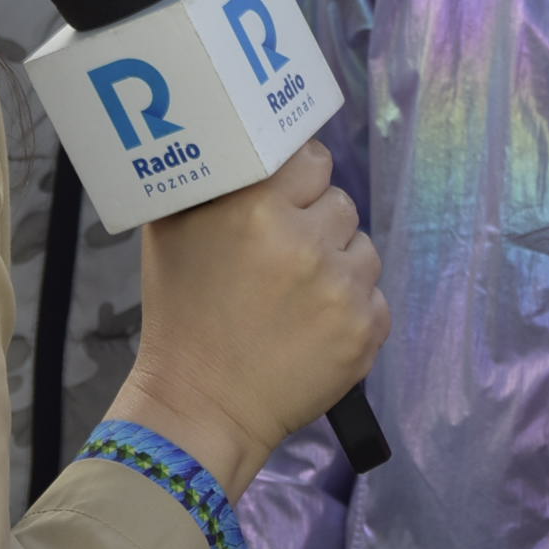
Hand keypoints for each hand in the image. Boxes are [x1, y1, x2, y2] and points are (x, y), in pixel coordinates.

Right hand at [111, 143, 387, 496]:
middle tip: (283, 258)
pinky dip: (352, 309)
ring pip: (363, 248)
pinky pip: (376, 297)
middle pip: (340, 202)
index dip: (299, 180)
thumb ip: (210, 180)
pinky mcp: (366, 330)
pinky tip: (314, 326)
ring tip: (299, 296)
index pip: (312, 159)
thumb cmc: (182, 315)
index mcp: (257, 207)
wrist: (200, 407)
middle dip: (316, 225)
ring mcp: (341, 288)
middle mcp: (305, 242)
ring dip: (338, 265)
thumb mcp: (173, 231)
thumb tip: (239, 141)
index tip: (285, 201)